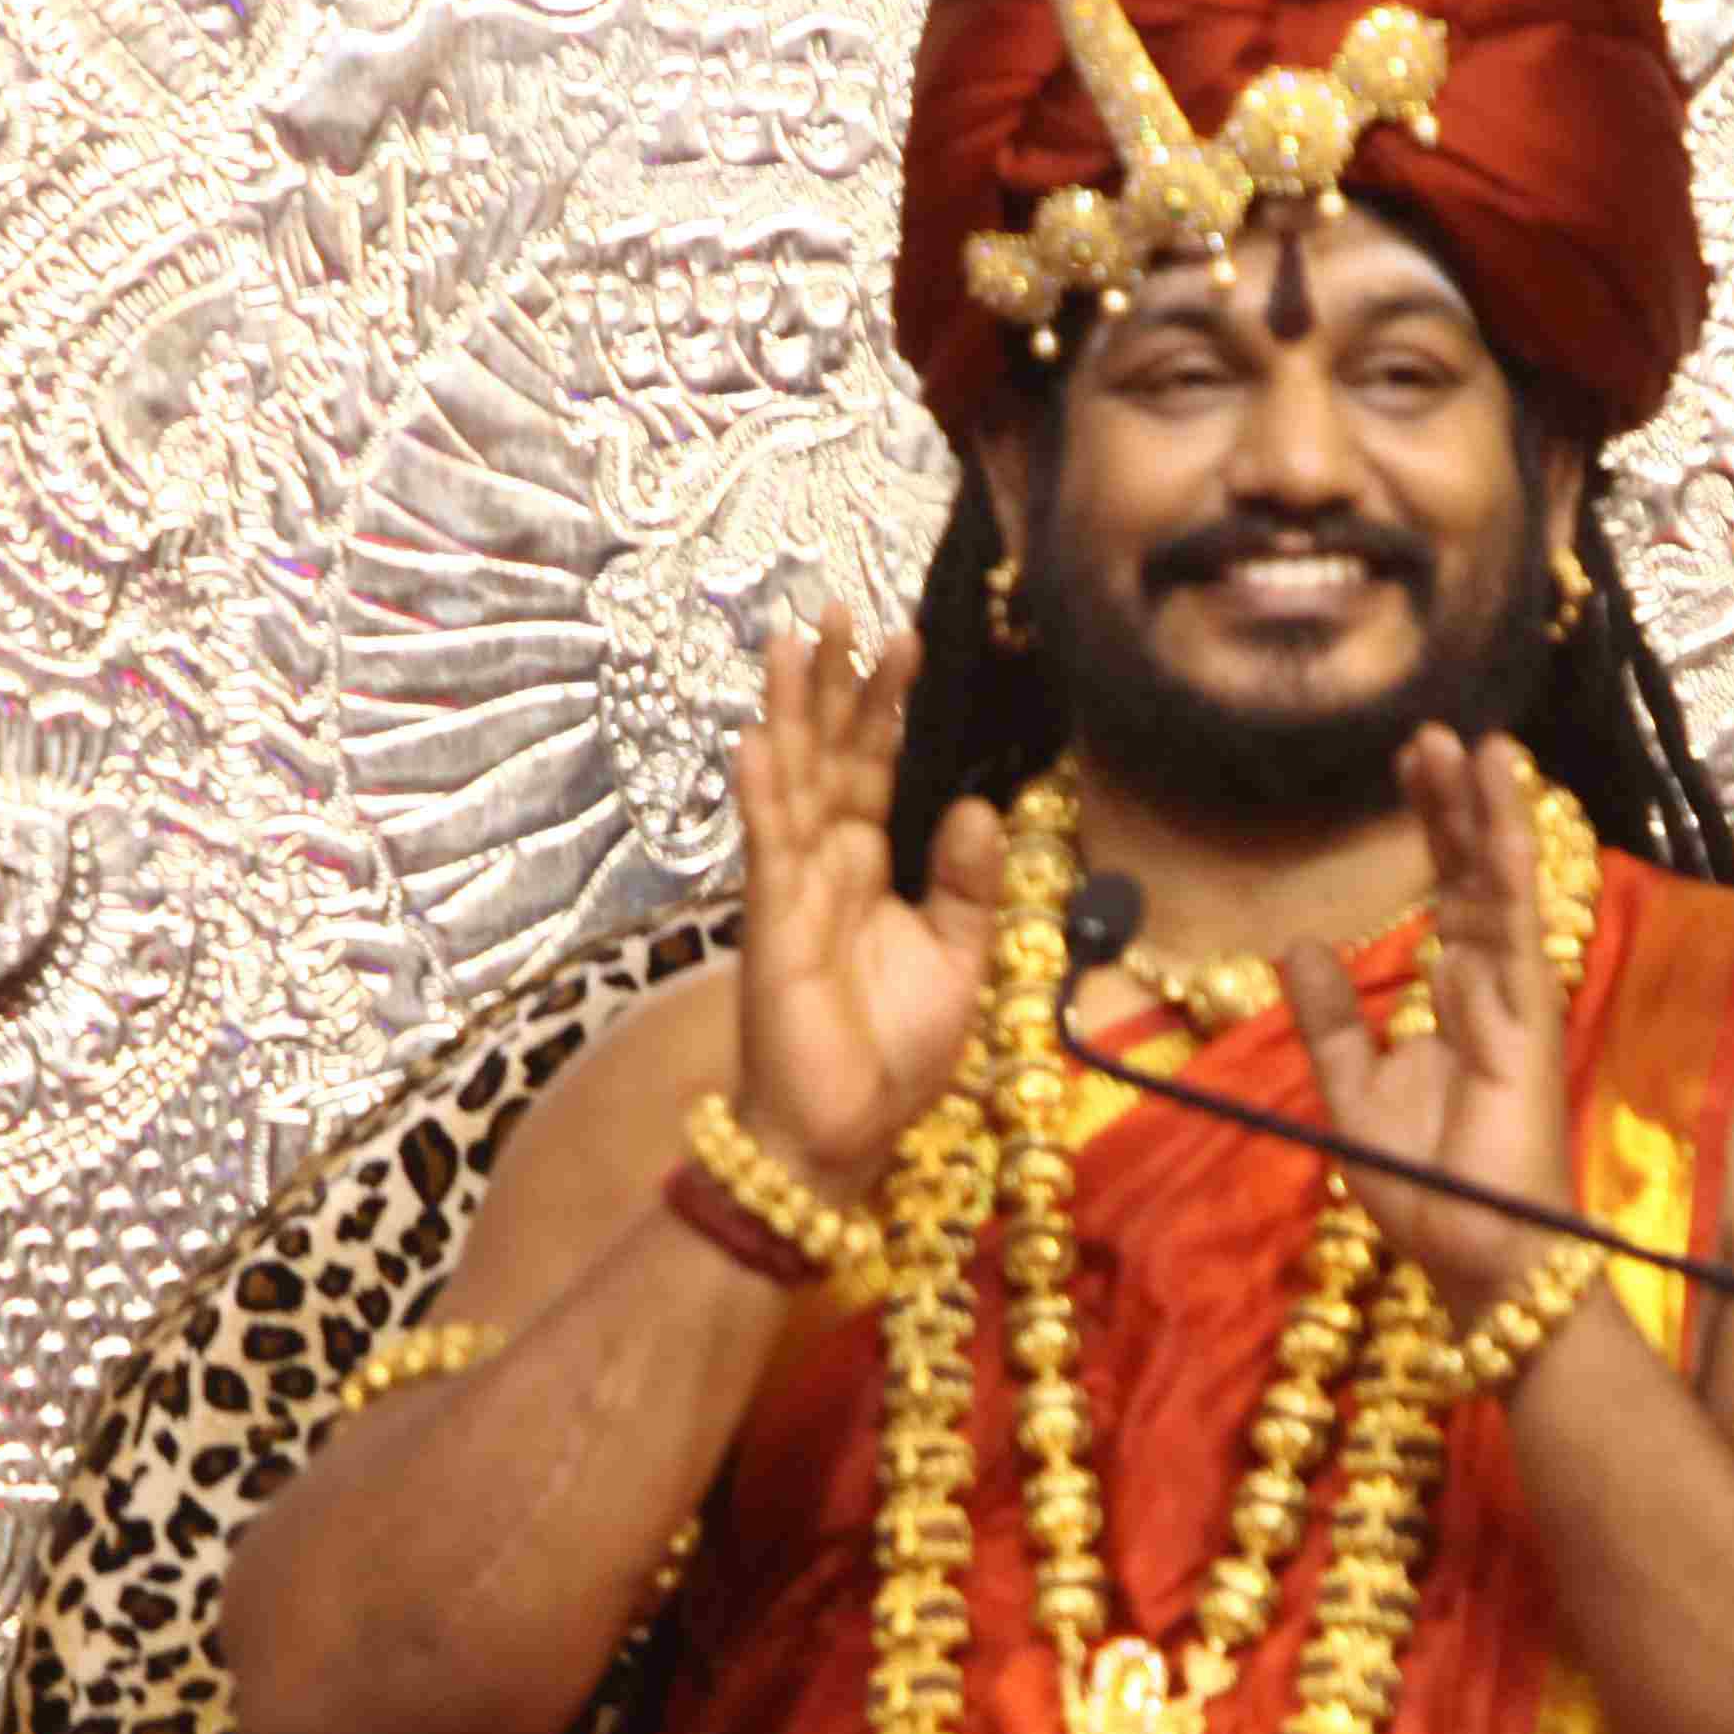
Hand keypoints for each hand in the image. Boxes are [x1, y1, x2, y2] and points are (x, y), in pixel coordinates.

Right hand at [732, 615, 1003, 1193]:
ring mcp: (792, 885)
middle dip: (835, 680)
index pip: (879, 768)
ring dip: (791, 709)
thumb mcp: (960, 958)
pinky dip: (762, 792)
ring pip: (792, 778)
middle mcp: (826, 861)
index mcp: (871, 867)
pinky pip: (767, 844)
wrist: (845, 1130)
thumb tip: (978, 806)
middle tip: (838, 603)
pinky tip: (755, 738)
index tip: (904, 639)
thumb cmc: (894, 1051)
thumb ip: (969, 883)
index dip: (888, 706)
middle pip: (830, 752)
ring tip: (792, 639)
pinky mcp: (772, 920)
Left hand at [1289, 728, 1579, 1322]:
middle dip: (1458, 803)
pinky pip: (1514, 943)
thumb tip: (1299, 942)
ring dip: (1493, 819)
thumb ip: (1332, 1020)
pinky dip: (1503, 889)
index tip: (1410, 762)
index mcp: (1459, 995)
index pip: (1448, 890)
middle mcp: (1495, 987)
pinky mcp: (1527, 1031)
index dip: (1432, 826)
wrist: (1477, 1257)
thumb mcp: (1352, 1091)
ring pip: (1506, 891)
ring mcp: (1516, 1004)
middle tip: (1434, 730)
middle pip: (1477, 874)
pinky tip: (1495, 836)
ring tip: (1481, 746)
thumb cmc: (1429, 1184)